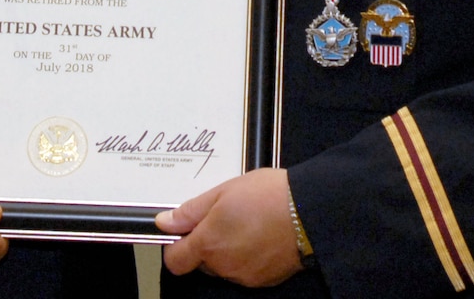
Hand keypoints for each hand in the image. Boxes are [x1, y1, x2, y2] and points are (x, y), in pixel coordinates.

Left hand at [155, 167, 304, 287]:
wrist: (308, 211)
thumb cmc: (267, 196)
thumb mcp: (222, 192)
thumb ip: (190, 211)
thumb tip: (165, 221)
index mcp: (209, 244)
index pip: (175, 261)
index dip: (175, 245)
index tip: (183, 230)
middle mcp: (224, 266)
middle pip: (200, 263)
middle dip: (204, 243)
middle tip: (221, 216)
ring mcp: (244, 277)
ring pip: (223, 267)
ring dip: (226, 250)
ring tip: (245, 223)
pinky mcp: (264, 281)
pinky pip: (244, 272)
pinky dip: (245, 257)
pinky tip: (258, 236)